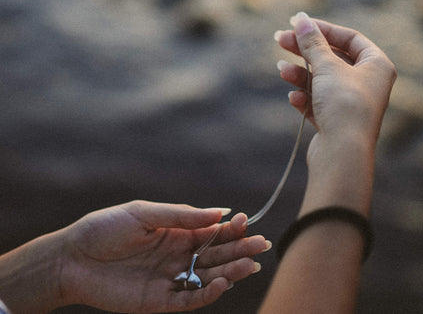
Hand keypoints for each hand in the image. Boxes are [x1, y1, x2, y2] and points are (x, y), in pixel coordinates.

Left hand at [60, 201, 268, 312]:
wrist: (72, 257)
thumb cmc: (107, 228)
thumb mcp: (144, 213)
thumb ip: (182, 215)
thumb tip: (219, 211)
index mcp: (175, 231)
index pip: (211, 231)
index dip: (230, 227)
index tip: (246, 221)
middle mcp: (177, 254)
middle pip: (215, 254)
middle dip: (239, 249)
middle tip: (261, 245)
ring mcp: (169, 277)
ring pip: (207, 276)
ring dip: (230, 271)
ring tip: (250, 265)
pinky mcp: (158, 300)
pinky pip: (188, 299)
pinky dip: (207, 294)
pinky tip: (222, 284)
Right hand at [275, 13, 395, 149]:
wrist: (342, 153)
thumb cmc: (343, 105)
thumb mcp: (327, 66)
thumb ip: (313, 42)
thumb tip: (301, 19)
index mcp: (376, 65)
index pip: (349, 38)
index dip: (323, 29)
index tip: (298, 24)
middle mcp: (367, 83)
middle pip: (332, 58)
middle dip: (305, 50)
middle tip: (279, 39)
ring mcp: (350, 103)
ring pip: (321, 80)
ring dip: (300, 74)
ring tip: (282, 71)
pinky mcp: (335, 120)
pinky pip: (317, 101)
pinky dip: (304, 97)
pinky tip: (294, 99)